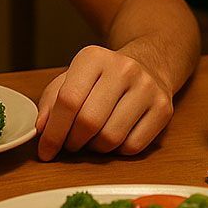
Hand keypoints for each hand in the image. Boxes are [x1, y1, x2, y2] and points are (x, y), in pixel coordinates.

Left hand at [35, 45, 173, 159]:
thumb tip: (42, 129)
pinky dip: (117, 151)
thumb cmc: (102, 77)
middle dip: (72, 142)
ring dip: (94, 148)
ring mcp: (147, 88)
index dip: (53, 132)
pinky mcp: (164, 109)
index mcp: (93, 57)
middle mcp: (123, 69)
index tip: (45, 150)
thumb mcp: (72, 78)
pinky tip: (113, 138)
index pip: (68, 100)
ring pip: (111, 137)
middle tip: (69, 145)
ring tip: (91, 139)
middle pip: (89, 121)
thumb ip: (52, 101)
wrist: (149, 64)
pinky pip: (133, 146)